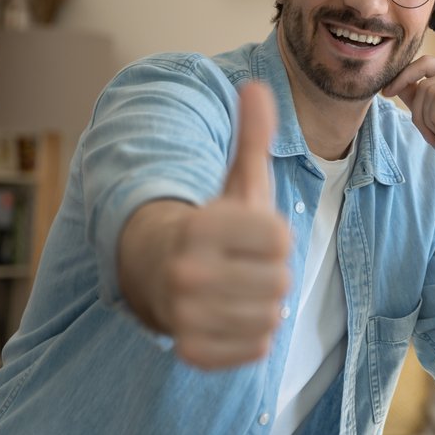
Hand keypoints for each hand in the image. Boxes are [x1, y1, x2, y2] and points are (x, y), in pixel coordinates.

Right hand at [159, 82, 290, 368]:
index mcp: (202, 225)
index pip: (281, 238)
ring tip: (238, 288)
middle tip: (244, 264)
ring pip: (271, 317)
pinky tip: (231, 315)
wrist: (153, 271)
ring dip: (263, 303)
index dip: (274, 235)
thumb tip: (257, 85)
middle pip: (281, 281)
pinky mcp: (190, 350)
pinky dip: (252, 336)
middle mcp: (187, 271)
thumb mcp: (234, 179)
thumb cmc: (210, 224)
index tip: (250, 233)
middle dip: (270, 272)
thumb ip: (252, 136)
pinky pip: (256, 349)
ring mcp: (185, 315)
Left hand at [383, 56, 434, 184]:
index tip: (386, 92)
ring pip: (430, 89)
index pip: (426, 63)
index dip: (403, 75)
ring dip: (428, 118)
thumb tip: (394, 81)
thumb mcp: (429, 118)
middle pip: (424, 79)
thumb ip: (416, 98)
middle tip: (429, 132)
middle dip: (418, 109)